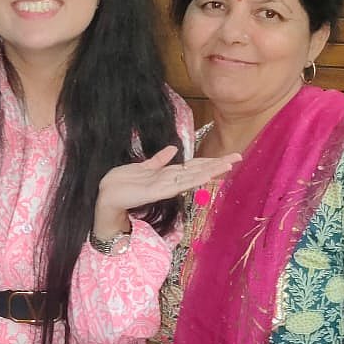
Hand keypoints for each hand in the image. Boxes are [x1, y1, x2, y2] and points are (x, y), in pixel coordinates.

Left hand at [91, 147, 241, 241]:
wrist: (106, 196)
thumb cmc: (123, 182)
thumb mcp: (142, 167)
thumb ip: (158, 160)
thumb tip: (172, 148)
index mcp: (167, 175)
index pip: (193, 166)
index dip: (210, 161)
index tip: (228, 156)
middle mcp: (170, 182)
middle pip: (198, 170)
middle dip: (217, 164)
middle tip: (237, 158)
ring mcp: (165, 187)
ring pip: (192, 177)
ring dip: (210, 170)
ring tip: (228, 165)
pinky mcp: (158, 192)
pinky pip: (178, 184)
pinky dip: (192, 179)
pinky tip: (204, 175)